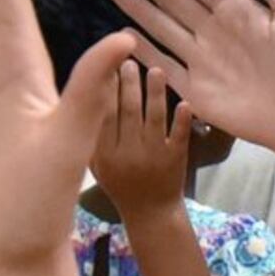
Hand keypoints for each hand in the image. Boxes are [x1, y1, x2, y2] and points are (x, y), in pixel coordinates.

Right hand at [87, 49, 192, 218]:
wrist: (150, 214)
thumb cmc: (120, 185)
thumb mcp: (98, 166)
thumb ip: (92, 137)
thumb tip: (90, 96)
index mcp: (105, 154)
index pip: (104, 114)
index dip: (106, 88)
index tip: (107, 67)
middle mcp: (128, 153)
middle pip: (128, 110)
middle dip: (129, 83)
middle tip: (129, 62)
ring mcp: (153, 155)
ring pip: (154, 118)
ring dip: (155, 93)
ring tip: (155, 71)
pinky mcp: (176, 159)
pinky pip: (179, 136)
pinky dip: (182, 120)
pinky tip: (184, 103)